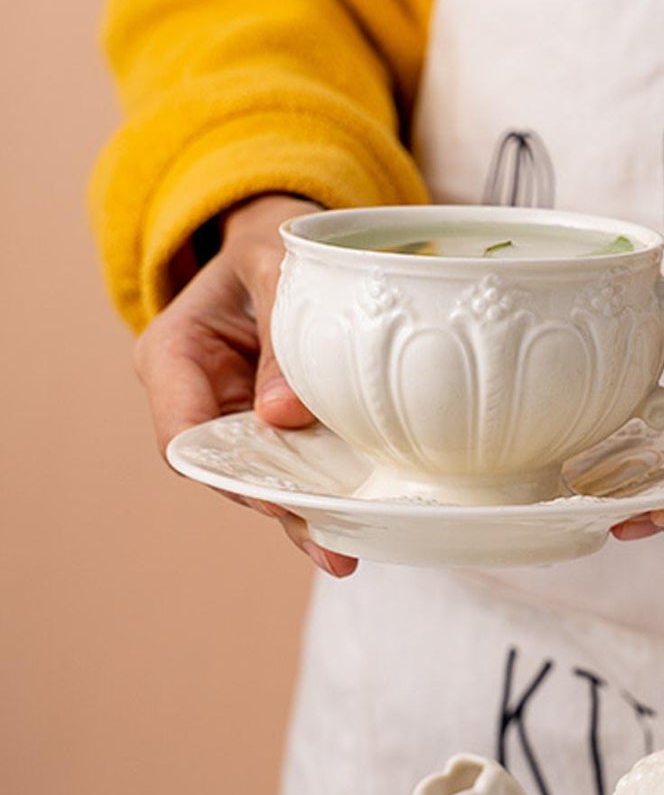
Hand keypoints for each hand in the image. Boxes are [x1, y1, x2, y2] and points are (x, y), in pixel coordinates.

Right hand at [133, 192, 355, 575]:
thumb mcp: (277, 267)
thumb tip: (284, 413)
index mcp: (174, 358)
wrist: (291, 241)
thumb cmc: (274, 244)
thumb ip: (281, 334)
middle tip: (328, 540)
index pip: (184, 434)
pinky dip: (328, 499)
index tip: (275, 493)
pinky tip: (357, 534)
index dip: (228, 471)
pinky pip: (301, 471)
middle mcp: (202, 401)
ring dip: (306, 518)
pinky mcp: (282, 433)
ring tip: (345, 553)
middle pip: (230, 472)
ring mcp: (243, 423)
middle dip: (278, 508)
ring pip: (268, 482)